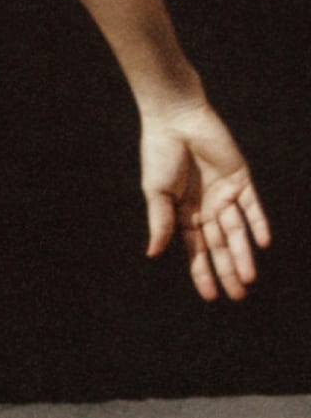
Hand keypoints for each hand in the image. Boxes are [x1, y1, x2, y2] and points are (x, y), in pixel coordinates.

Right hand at [140, 106, 270, 301]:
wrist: (176, 120)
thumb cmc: (159, 155)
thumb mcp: (156, 193)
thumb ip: (159, 222)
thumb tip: (154, 254)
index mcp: (182, 214)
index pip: (196, 251)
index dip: (203, 273)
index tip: (212, 297)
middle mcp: (206, 209)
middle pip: (219, 246)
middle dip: (228, 271)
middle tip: (238, 296)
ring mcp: (224, 195)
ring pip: (237, 232)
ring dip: (243, 254)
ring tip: (249, 278)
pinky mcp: (240, 179)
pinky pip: (252, 206)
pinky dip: (258, 223)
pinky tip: (263, 243)